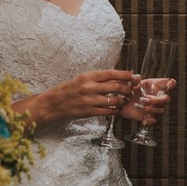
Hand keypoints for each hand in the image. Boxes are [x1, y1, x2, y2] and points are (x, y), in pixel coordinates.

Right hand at [17, 69, 135, 125]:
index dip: (125, 74)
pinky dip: (115, 110)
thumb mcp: (81, 79)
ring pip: (114, 100)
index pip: (111, 73)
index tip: (134, 76)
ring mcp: (89, 100)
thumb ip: (97, 79)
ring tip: (125, 100)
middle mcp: (89, 87)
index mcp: (87, 76)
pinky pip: (107, 111)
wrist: (52, 104)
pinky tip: (117, 109)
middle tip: (132, 90)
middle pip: (116, 87)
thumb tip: (115, 77)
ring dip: (123, 100)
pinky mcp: (89, 112)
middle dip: (127, 88)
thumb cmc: (66, 90)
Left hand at [121, 77, 176, 123]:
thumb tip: (137, 77)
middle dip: (157, 100)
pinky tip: (144, 120)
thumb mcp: (129, 83)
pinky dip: (150, 121)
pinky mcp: (149, 116)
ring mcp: (154, 107)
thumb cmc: (128, 90)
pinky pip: (154, 121)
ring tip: (138, 105)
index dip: (171, 84)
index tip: (168, 86)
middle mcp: (158, 97)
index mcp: (155, 86)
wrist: (121, 102)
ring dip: (150, 109)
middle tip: (143, 99)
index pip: (169, 84)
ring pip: (161, 110)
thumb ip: (133, 81)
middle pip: (166, 99)